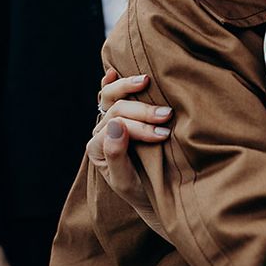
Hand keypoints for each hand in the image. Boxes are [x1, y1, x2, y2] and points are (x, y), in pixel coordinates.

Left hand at [87, 70, 171, 238]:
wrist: (151, 194)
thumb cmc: (140, 190)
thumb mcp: (125, 181)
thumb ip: (115, 155)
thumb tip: (115, 124)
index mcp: (97, 149)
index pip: (117, 129)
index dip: (140, 129)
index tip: (164, 134)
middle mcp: (101, 132)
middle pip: (117, 110)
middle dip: (143, 111)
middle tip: (167, 116)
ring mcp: (109, 121)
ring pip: (111, 97)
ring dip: (130, 87)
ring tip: (148, 80)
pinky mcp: (121, 114)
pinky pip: (110, 95)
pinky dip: (111, 82)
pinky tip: (112, 71)